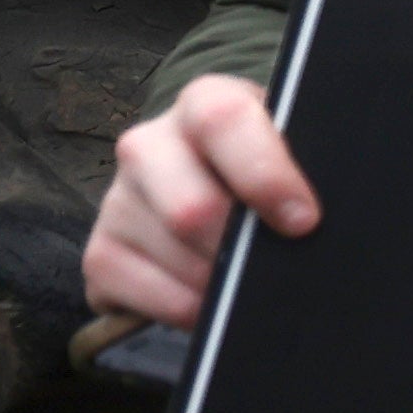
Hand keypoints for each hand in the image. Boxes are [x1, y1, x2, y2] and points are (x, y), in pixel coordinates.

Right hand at [83, 74, 313, 328]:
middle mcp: (148, 145)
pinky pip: (142, 294)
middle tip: (272, 266)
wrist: (221, 188)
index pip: (222, 121)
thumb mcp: (293, 149)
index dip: (264, 175)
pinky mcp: (99, 253)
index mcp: (204, 103)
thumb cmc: (272, 168)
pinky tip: (212, 300)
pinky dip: (188, 309)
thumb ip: (306, 167)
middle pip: (191, 208)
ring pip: (173, 256)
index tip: (303, 221)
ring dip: (220, 283)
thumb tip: (313, 221)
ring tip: (245, 280)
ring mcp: (117, 200)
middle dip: (240, 249)